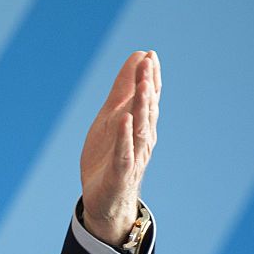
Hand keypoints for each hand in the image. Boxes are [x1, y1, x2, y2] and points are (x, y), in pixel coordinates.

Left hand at [79, 50, 160, 245]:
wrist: (103, 198)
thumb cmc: (108, 154)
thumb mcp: (111, 116)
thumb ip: (123, 89)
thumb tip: (137, 56)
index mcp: (140, 125)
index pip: (148, 98)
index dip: (150, 77)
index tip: (150, 55)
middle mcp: (141, 139)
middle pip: (147, 110)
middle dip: (148, 86)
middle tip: (149, 63)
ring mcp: (133, 156)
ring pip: (140, 129)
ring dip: (142, 107)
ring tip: (142, 85)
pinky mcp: (120, 174)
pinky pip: (124, 155)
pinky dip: (125, 138)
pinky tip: (124, 121)